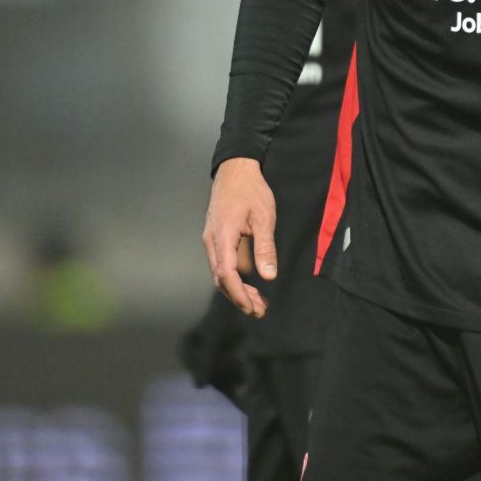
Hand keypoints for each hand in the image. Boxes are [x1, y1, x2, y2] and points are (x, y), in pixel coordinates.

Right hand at [203, 157, 276, 316]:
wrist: (235, 169)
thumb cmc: (251, 190)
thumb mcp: (264, 217)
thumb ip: (265, 247)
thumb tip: (268, 276)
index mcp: (222, 237)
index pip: (226, 274)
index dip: (238, 294)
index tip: (252, 307)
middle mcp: (212, 241)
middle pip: (221, 279)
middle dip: (239, 297)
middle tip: (260, 310)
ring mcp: (212, 240)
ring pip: (221, 273)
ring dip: (237, 290)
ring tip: (258, 302)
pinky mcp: (216, 237)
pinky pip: (223, 263)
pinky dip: (235, 277)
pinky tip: (250, 283)